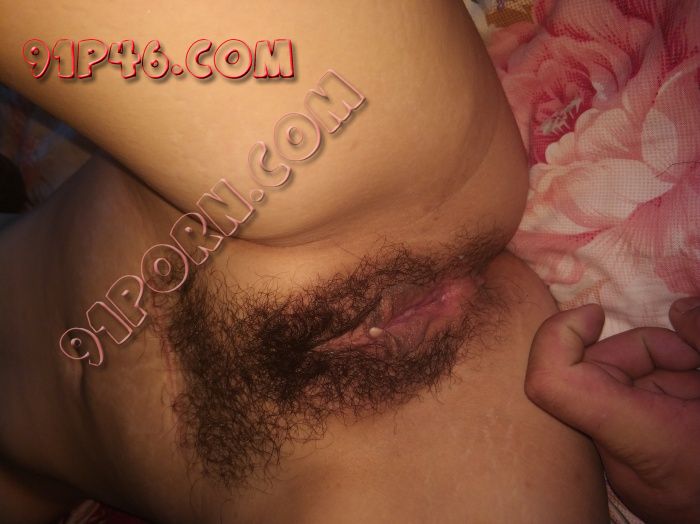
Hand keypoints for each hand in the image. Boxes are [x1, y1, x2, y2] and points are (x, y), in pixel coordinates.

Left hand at [524, 298, 699, 523]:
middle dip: (638, 350)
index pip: (552, 383)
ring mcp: (627, 470)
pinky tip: (692, 400)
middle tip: (694, 358)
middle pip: (590, 376)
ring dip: (656, 371)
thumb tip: (680, 310)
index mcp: (643, 442)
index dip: (558, 335)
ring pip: (611, 392)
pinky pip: (628, 416)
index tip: (596, 316)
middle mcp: (622, 462)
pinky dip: (659, 394)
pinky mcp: (637, 470)